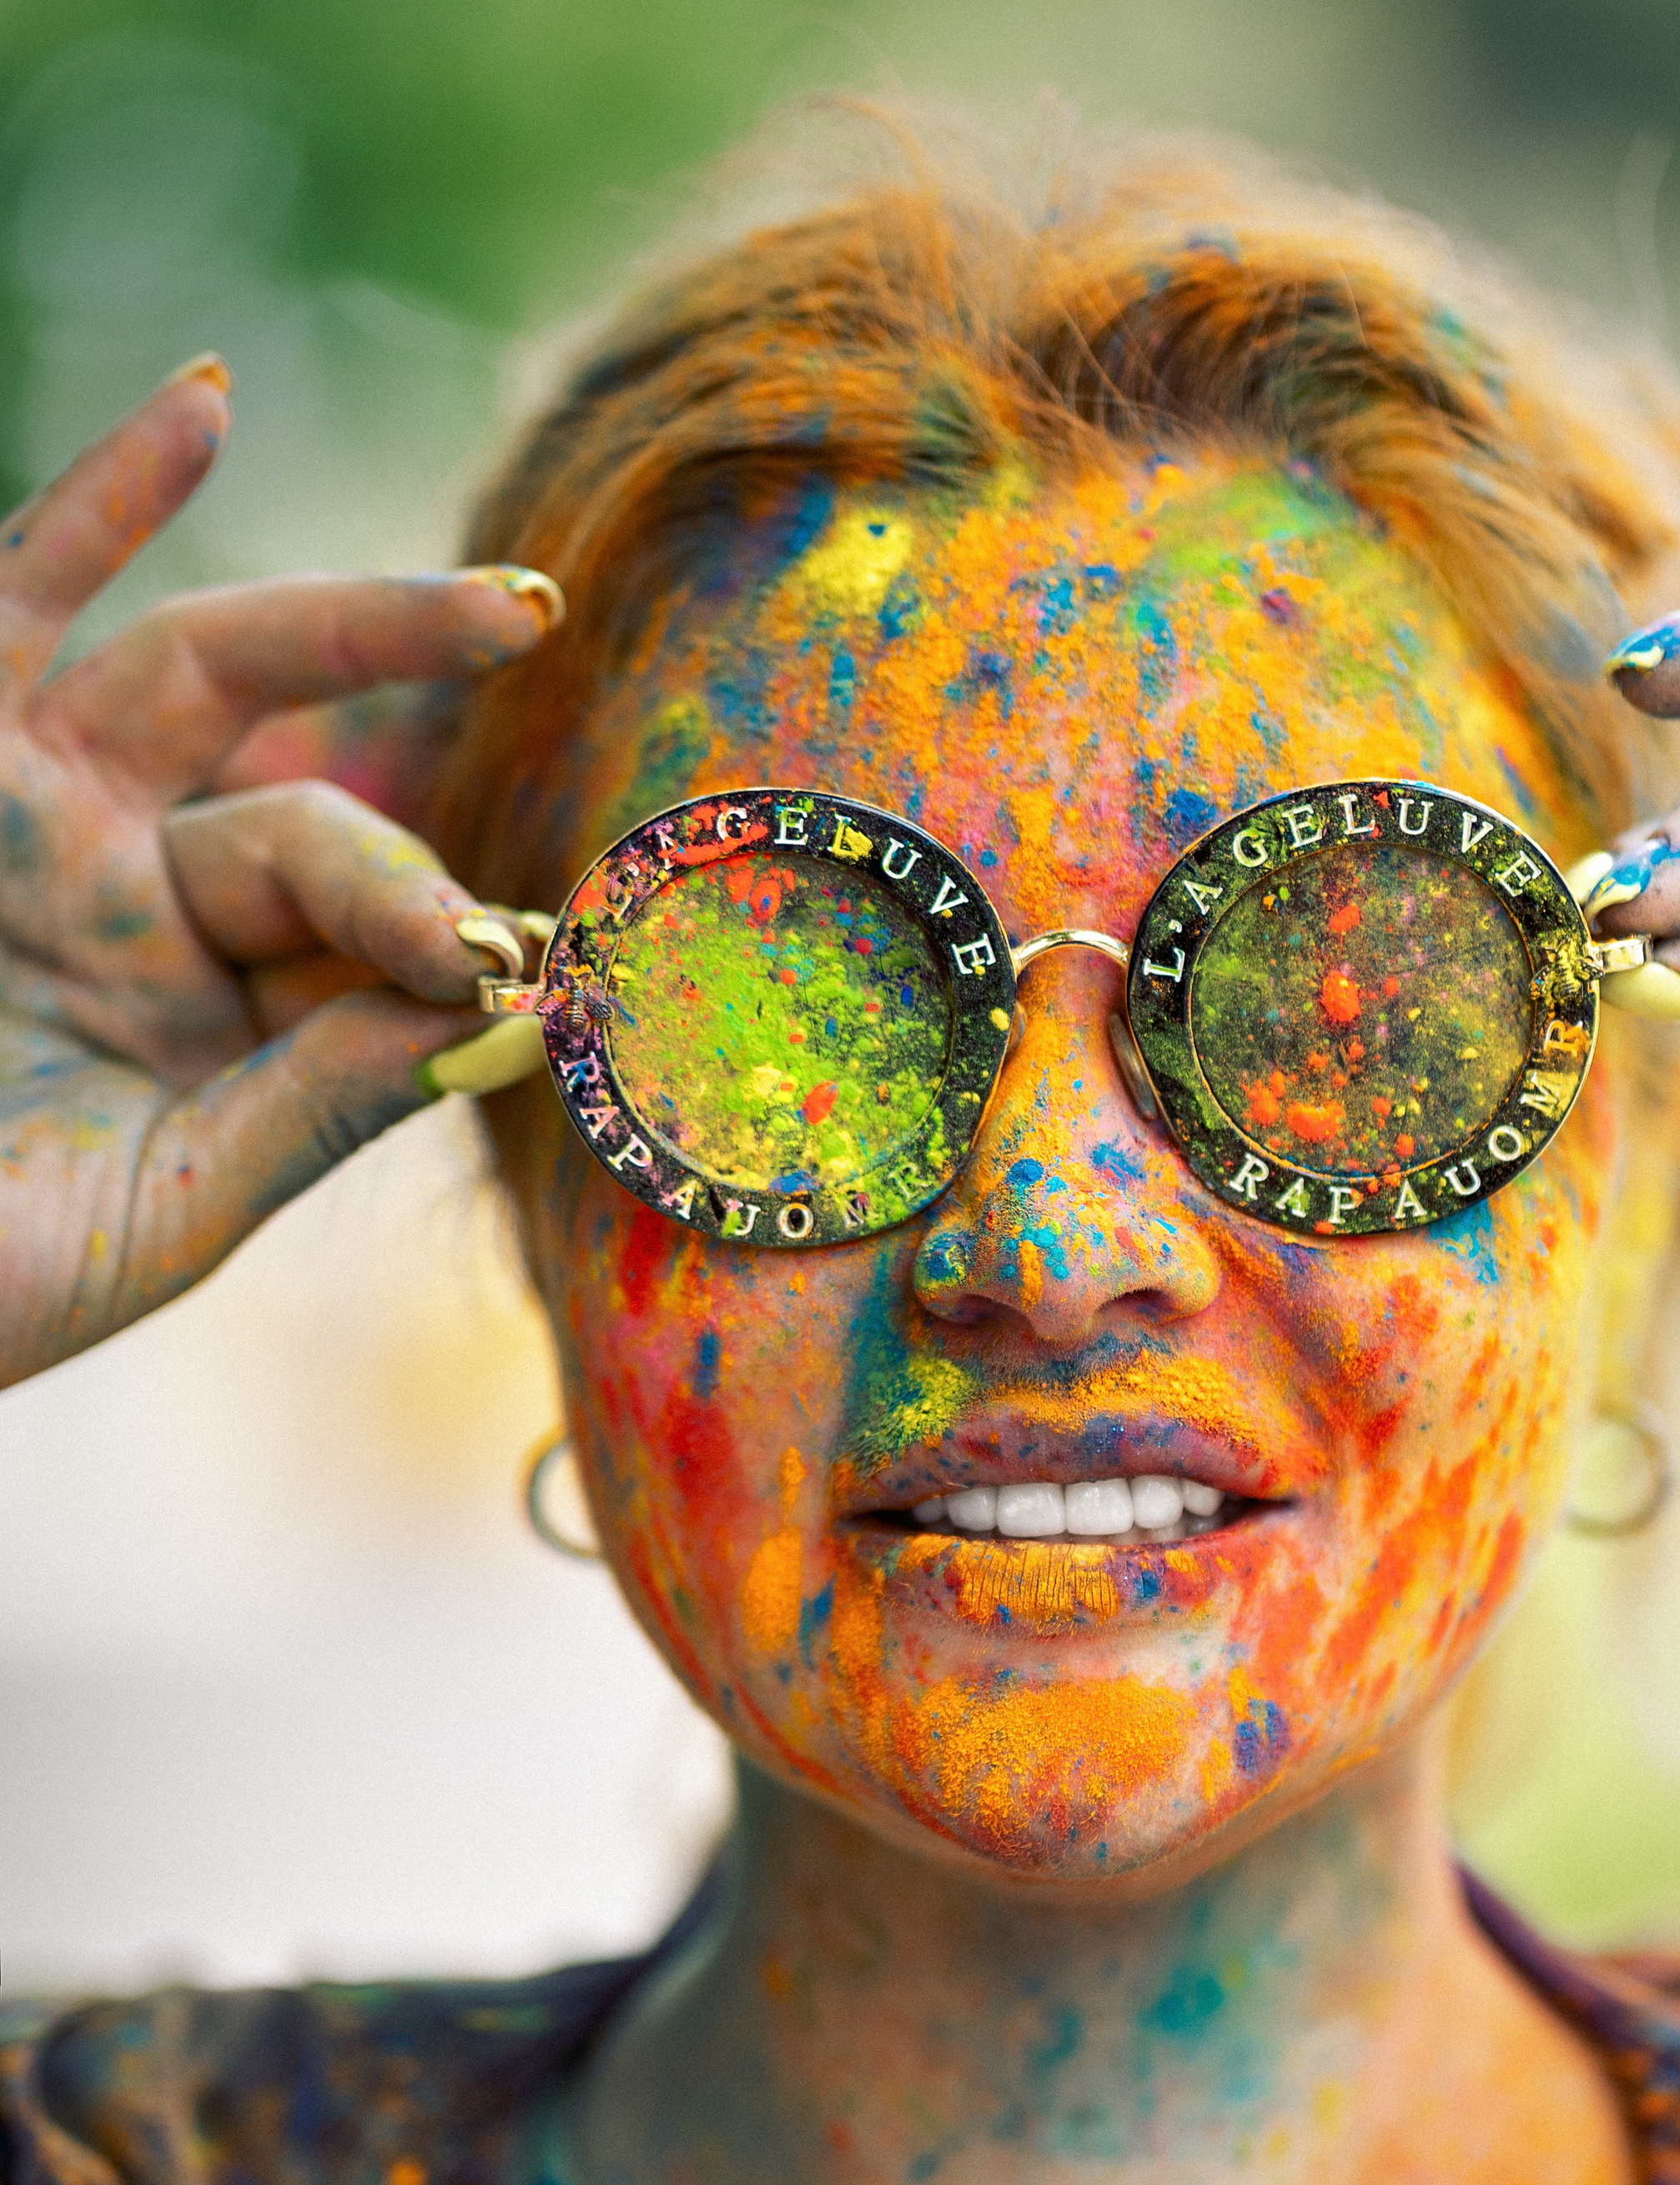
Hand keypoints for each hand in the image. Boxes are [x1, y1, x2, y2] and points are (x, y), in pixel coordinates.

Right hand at [0, 363, 561, 1388]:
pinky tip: (205, 406)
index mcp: (219, 1026)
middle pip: (314, 819)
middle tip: (552, 808)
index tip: (504, 963)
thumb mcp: (167, 1208)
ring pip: (211, 684)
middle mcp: (150, 907)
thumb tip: (514, 1015)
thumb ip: (318, 1110)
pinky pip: (18, 605)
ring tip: (517, 609)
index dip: (432, 938)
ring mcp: (48, 822)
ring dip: (355, 628)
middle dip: (410, 840)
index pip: (361, 950)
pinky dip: (101, 502)